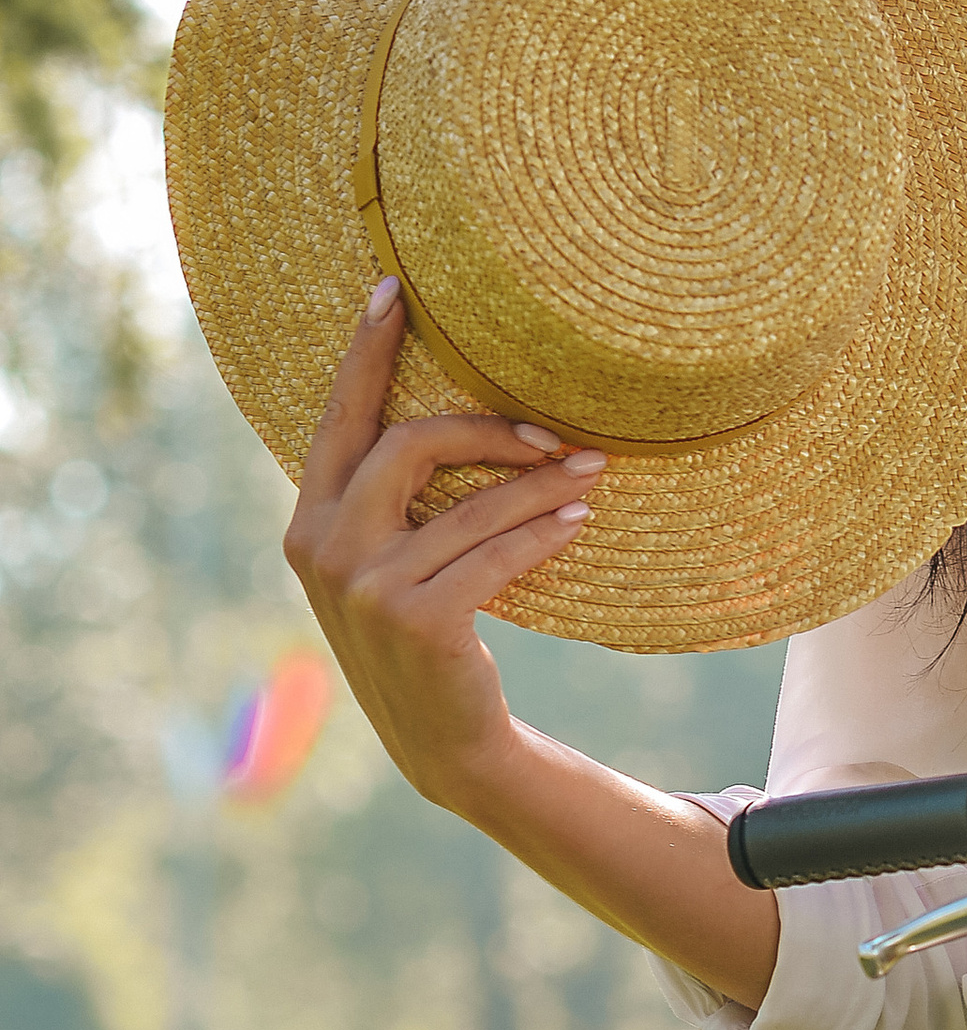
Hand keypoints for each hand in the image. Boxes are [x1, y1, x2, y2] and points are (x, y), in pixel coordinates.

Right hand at [284, 279, 601, 808]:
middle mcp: (323, 547)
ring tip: (593, 471)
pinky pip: (497, 553)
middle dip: (488, 427)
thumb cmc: (428, 633)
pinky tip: (579, 524)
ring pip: (470, 503)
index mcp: (310, 521)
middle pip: (407, 443)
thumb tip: (458, 409)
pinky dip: (544, 533)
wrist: (442, 741)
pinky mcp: (417, 619)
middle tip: (553, 434)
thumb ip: (393, 499)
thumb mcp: (393, 561)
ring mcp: (365, 587)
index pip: (339, 420)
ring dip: (542, 484)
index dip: (366, 352)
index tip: (396, 289)